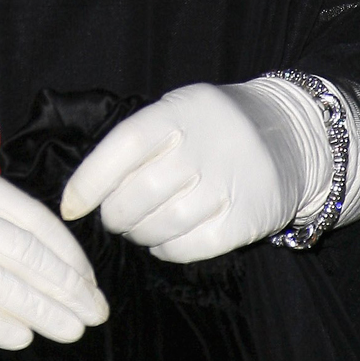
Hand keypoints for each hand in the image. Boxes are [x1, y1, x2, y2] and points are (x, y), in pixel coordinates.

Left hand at [58, 80, 325, 263]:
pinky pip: (192, 247)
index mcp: (177, 114)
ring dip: (139, 233)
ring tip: (137, 229)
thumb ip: (140, 138)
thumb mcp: (178, 110)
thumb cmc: (214, 125)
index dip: (89, 181)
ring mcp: (225, 185)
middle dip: (115, 214)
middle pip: (139, 194)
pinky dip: (168, 250)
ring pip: (163, 224)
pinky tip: (163, 242)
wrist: (289, 135)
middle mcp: (201, 148)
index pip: (122, 147)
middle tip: (113, 218)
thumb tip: (89, 185)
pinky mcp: (244, 220)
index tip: (71, 206)